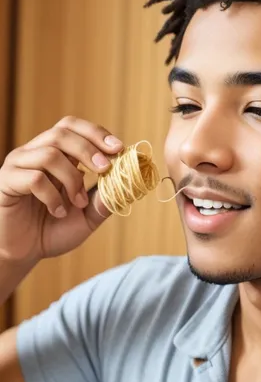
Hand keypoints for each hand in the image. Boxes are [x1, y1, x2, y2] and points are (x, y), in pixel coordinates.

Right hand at [0, 115, 123, 263]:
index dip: (96, 134)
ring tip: (77, 203)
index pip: (73, 128)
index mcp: (54, 155)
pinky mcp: (6, 181)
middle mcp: (34, 153)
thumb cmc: (52, 230)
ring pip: (49, 154)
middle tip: (105, 168)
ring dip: (71, 179)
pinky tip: (57, 212)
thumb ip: (104, 201)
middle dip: (88, 149)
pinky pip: (33, 178)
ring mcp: (18, 165)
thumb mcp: (86, 217)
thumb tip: (127, 184)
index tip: (119, 149)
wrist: (24, 253)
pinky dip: (52, 196)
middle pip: (62, 133)